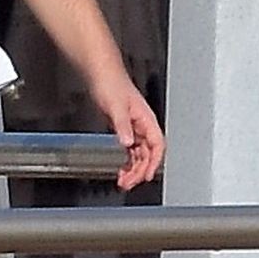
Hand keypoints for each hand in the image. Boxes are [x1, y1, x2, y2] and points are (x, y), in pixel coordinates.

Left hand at [91, 71, 165, 190]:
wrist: (100, 74)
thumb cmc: (111, 84)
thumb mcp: (116, 106)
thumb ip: (122, 125)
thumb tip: (128, 142)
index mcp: (146, 119)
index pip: (157, 145)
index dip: (154, 162)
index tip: (147, 175)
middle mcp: (142, 125)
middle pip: (148, 154)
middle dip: (140, 170)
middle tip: (128, 183)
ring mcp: (134, 127)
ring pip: (139, 154)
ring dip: (133, 169)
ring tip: (123, 181)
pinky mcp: (124, 128)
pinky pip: (130, 150)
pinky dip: (127, 161)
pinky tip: (121, 168)